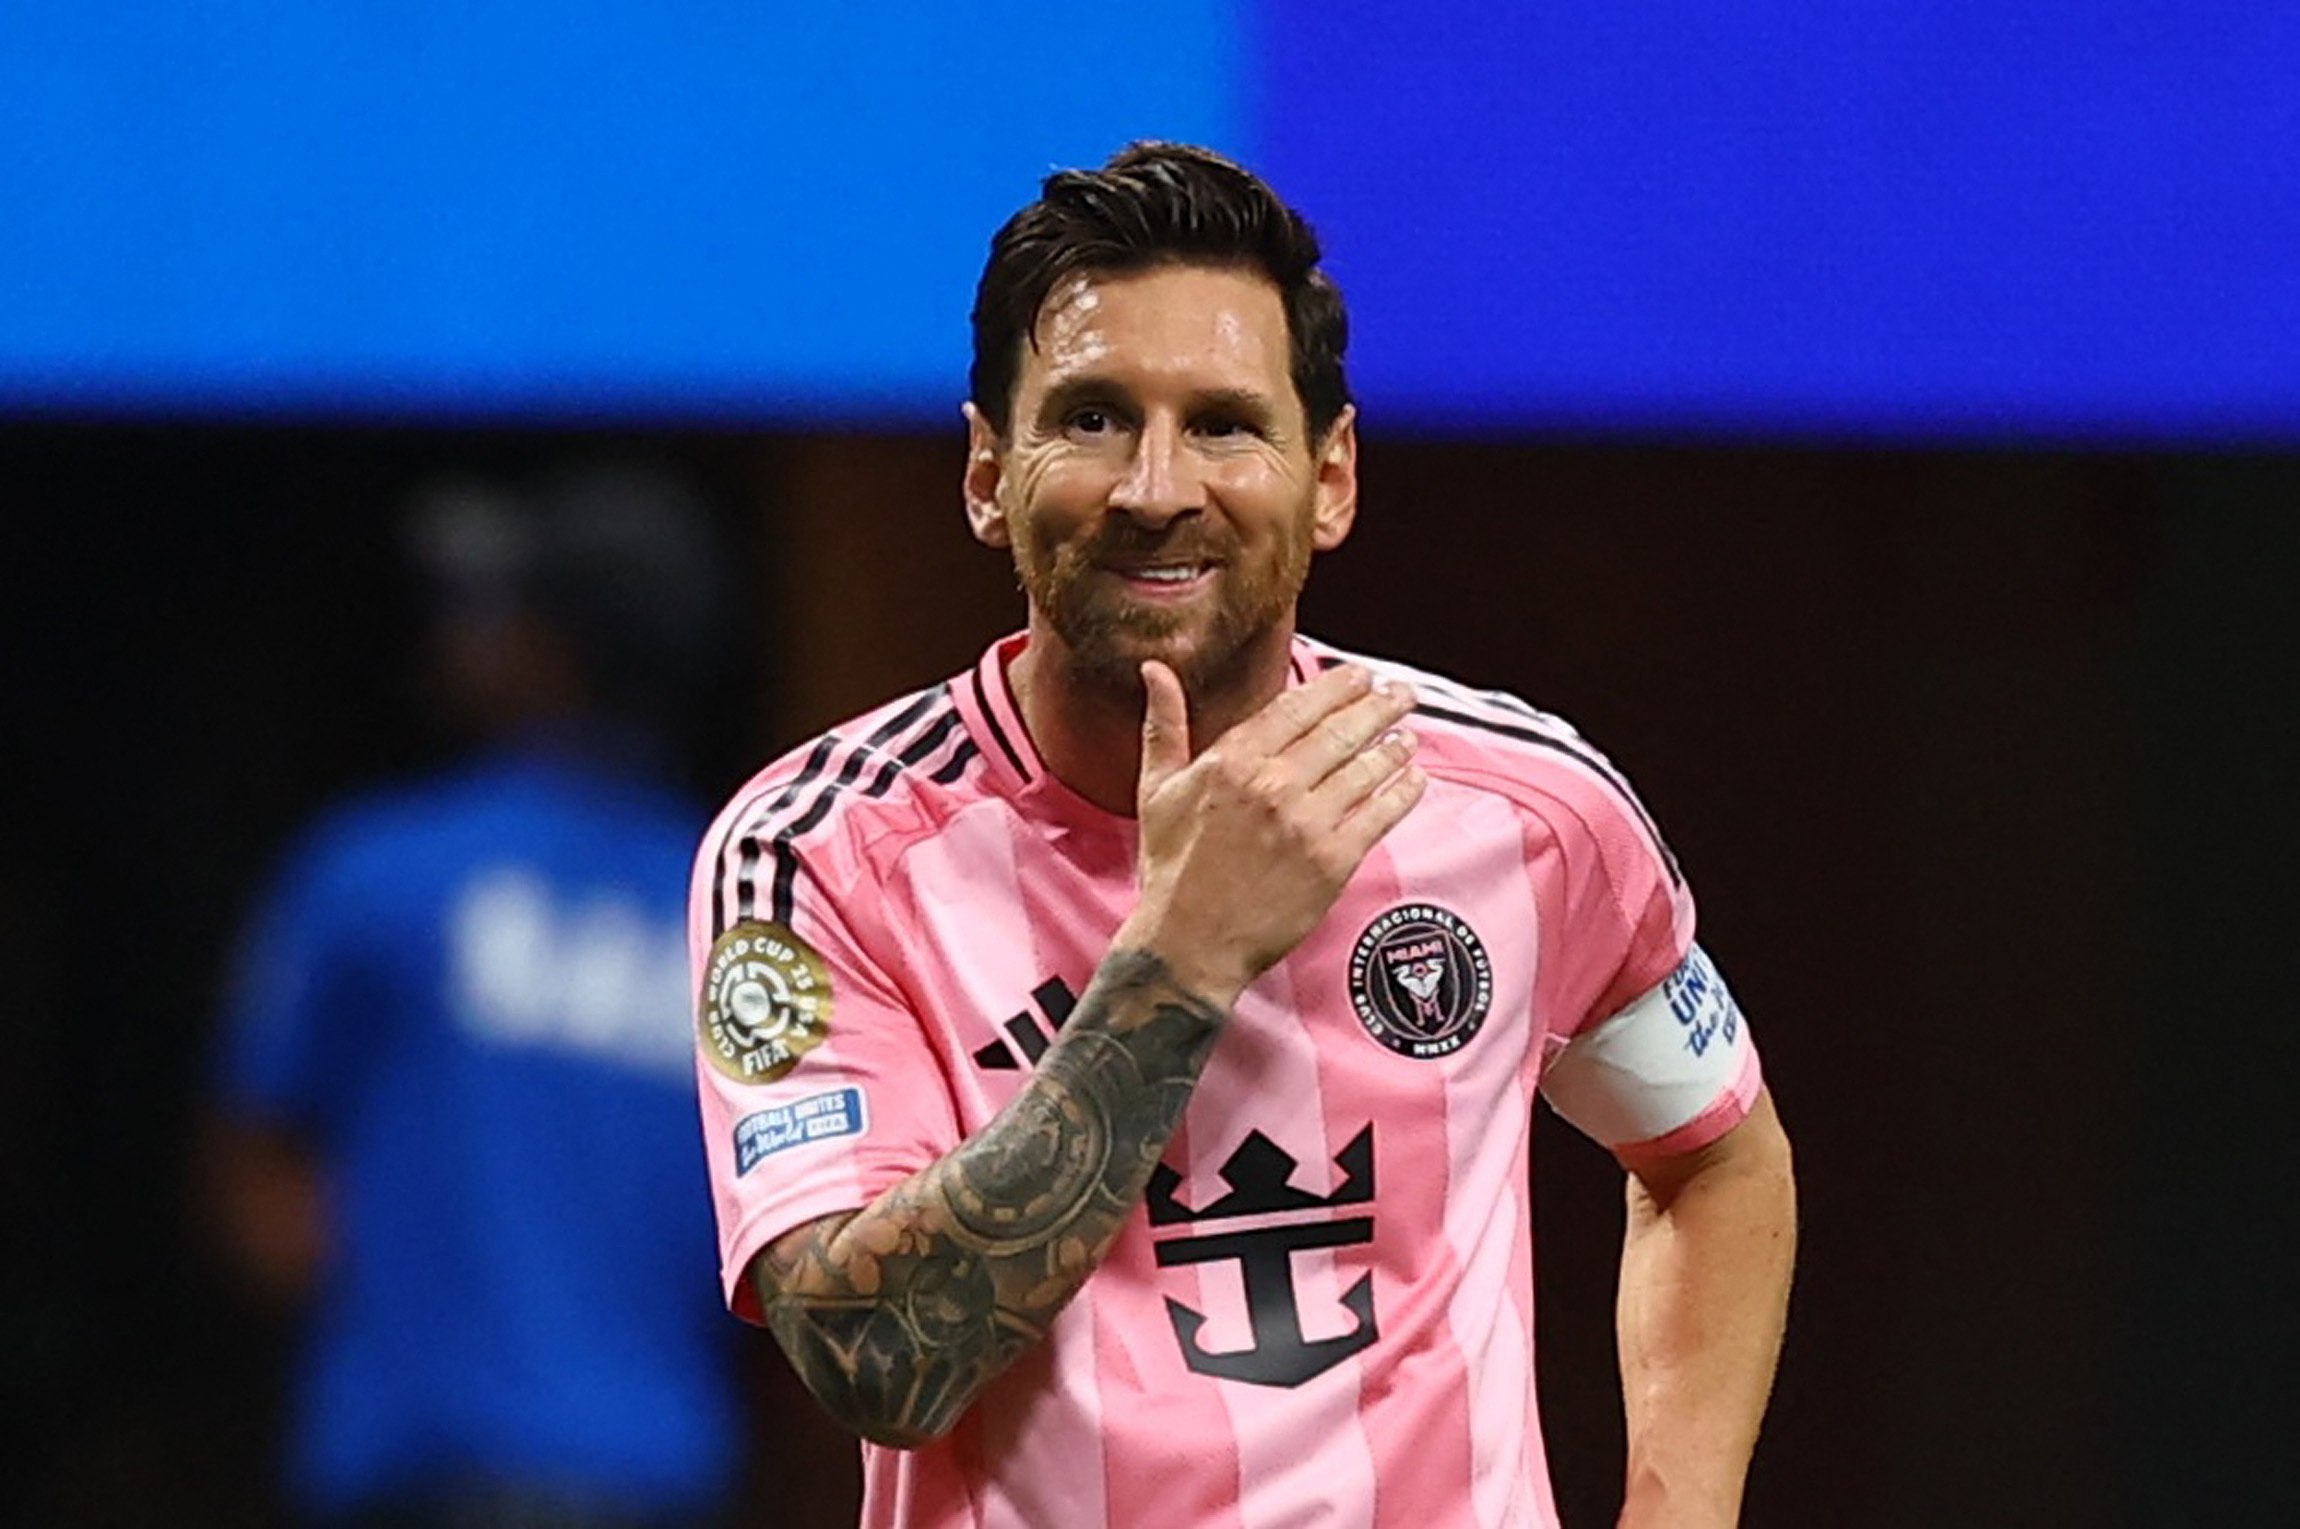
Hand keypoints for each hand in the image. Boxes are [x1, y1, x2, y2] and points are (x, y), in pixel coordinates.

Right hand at [1116, 659, 1425, 1005]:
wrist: (1190, 944)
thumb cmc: (1171, 869)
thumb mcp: (1157, 789)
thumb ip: (1164, 724)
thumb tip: (1155, 669)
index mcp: (1232, 761)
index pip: (1297, 707)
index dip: (1336, 687)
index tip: (1359, 676)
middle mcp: (1274, 784)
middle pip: (1341, 731)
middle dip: (1378, 707)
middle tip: (1400, 694)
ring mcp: (1307, 823)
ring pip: (1365, 770)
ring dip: (1393, 749)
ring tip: (1407, 737)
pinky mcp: (1333, 861)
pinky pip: (1379, 816)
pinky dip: (1401, 793)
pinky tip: (1413, 780)